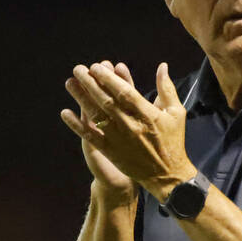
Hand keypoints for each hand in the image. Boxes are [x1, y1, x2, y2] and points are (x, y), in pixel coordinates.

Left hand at [61, 61, 195, 202]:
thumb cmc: (173, 140)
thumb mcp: (176, 112)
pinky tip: (65, 113)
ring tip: (70, 83)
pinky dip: (77, 125)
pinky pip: (90, 136)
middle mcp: (131, 125)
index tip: (98, 66)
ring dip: (81, 98)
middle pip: (106, 100)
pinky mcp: (110, 151)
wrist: (166, 174)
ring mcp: (119, 139)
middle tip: (79, 69)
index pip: (125, 92)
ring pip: (96, 115)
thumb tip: (162, 66)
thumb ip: (166, 88)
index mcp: (148, 114)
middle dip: (90, 83)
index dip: (110, 78)